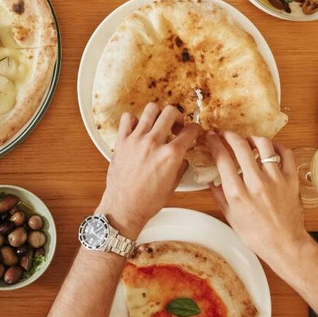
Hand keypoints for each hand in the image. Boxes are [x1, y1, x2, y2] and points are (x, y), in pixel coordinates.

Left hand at [98, 103, 200, 238]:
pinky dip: (134, 120)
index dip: (195, 129)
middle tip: (176, 126)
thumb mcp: (173, 184)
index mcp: (170, 155)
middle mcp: (153, 143)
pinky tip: (138, 130)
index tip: (193, 130)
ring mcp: (136, 140)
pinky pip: (128, 118)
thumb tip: (183, 157)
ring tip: (158, 124)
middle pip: (171, 112)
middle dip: (178, 117)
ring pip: (150, 109)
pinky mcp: (121, 141)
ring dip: (158, 115)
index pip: (190, 131)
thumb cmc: (148, 201)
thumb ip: (180, 166)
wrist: (124, 207)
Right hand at [206, 131, 309, 272]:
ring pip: (263, 145)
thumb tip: (211, 181)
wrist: (285, 244)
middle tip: (225, 135)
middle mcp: (255, 183)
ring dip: (252, 138)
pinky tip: (270, 148)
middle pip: (240, 146)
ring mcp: (275, 179)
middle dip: (229, 135)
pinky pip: (285, 154)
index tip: (211, 137)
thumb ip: (220, 196)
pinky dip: (276, 146)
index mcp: (237, 193)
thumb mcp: (230, 217)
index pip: (222, 157)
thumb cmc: (256, 235)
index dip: (214, 142)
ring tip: (247, 141)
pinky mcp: (291, 180)